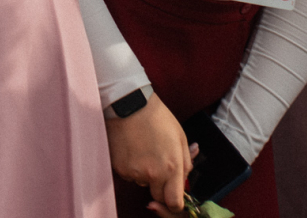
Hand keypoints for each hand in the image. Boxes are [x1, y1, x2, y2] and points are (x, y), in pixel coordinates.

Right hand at [107, 93, 194, 214]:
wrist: (130, 104)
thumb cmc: (157, 117)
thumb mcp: (180, 137)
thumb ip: (186, 162)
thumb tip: (185, 178)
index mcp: (172, 167)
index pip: (174, 202)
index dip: (174, 201)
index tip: (172, 194)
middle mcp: (153, 174)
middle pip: (158, 196)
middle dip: (160, 187)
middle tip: (157, 165)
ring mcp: (135, 172)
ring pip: (142, 183)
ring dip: (145, 174)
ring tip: (144, 150)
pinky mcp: (120, 168)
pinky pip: (129, 175)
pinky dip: (131, 167)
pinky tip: (132, 148)